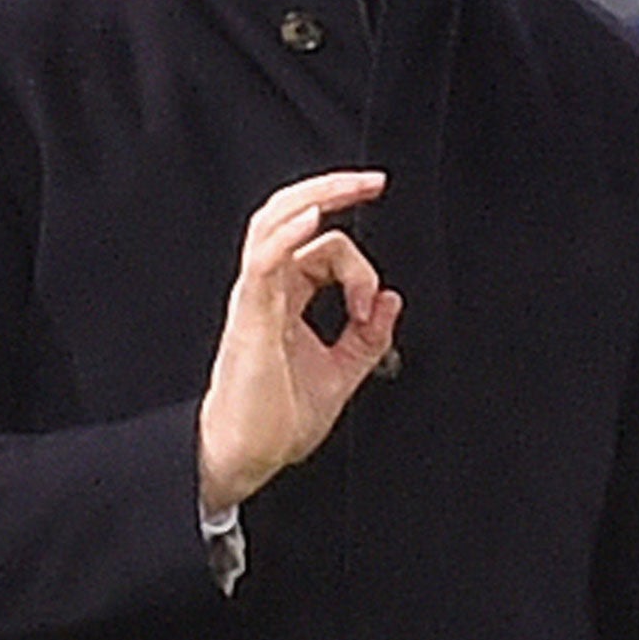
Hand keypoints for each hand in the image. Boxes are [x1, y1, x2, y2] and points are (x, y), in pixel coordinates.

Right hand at [198, 170, 402, 510]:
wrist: (247, 457)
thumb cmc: (277, 418)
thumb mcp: (341, 374)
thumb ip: (368, 338)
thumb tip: (392, 301)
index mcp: (286, 297)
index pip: (321, 248)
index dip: (360, 268)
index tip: (373, 309)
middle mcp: (268, 289)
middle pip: (292, 215)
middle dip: (334, 189)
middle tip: (373, 182)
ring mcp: (256, 298)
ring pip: (275, 223)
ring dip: (316, 197)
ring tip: (350, 186)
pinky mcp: (251, 315)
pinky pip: (264, 259)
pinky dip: (288, 234)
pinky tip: (313, 219)